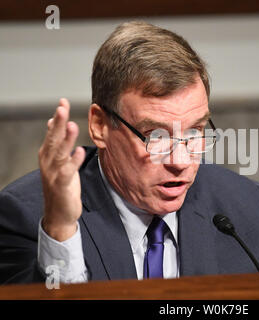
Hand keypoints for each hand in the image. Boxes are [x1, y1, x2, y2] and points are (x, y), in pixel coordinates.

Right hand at [39, 98, 85, 240]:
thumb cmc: (60, 184)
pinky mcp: (62, 185)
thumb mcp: (57, 161)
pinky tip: (80, 151)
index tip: (63, 101)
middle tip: (63, 107)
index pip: (52, 132)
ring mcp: (53, 173)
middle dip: (58, 123)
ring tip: (72, 125)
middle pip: (53, 139)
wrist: (59, 213)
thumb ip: (56, 142)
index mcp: (48, 154)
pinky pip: (67, 171)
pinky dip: (73, 161)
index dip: (57, 117)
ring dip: (65, 139)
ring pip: (59, 153)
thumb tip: (53, 122)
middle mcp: (48, 161)